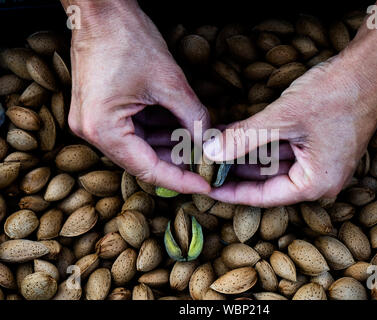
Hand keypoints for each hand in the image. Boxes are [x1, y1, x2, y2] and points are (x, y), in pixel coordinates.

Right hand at [67, 2, 209, 193]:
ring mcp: (94, 121)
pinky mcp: (101, 110)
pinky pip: (134, 131)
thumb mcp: (170, 82)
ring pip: (140, 146)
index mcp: (103, 130)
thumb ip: (193, 117)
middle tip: (207, 166)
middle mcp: (93, 132)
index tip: (205, 186)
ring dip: (169, 146)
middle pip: (142, 160)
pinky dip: (158, 131)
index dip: (180, 180)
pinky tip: (181, 131)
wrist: (100, 8)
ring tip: (199, 148)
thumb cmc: (127, 38)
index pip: (148, 169)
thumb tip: (209, 142)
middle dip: (177, 163)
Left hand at [203, 52, 376, 206]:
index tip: (207, 188)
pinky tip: (235, 133)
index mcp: (316, 183)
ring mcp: (320, 161)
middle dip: (235, 169)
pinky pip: (282, 148)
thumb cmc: (336, 95)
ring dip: (245, 153)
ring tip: (214, 146)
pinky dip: (259, 141)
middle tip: (205, 165)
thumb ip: (245, 138)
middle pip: (267, 180)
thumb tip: (212, 152)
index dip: (232, 192)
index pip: (264, 196)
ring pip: (272, 163)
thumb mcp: (283, 119)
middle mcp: (319, 178)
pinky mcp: (318, 144)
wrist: (372, 68)